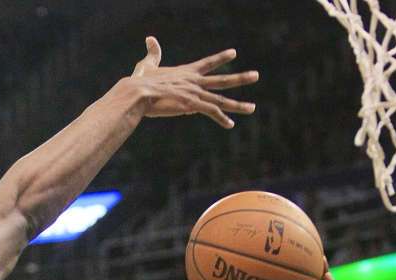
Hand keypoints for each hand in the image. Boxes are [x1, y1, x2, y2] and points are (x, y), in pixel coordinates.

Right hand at [131, 37, 256, 126]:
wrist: (139, 92)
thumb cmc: (139, 81)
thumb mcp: (147, 65)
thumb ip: (152, 54)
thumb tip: (150, 39)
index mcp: (186, 73)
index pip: (207, 63)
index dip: (220, 57)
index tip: (234, 52)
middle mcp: (194, 81)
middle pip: (222, 80)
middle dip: (240, 78)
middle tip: (256, 75)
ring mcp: (195, 93)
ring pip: (221, 100)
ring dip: (238, 105)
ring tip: (252, 108)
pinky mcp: (191, 105)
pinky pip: (211, 112)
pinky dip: (221, 119)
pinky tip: (230, 124)